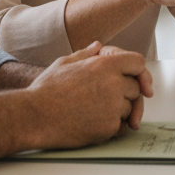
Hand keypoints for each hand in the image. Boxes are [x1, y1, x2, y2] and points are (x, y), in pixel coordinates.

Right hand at [28, 41, 153, 147]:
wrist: (33, 117)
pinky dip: (111, 128)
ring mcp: (112, 106)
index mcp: (104, 64)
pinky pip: (120, 127)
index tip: (140, 83)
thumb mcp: (65, 63)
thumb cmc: (45, 90)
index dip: (139, 72)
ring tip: (92, 110)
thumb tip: (98, 46)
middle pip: (136, 88)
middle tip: (107, 99)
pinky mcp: (108, 127)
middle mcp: (113, 83)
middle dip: (126, 93)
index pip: (138, 63)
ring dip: (117, 111)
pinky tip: (92, 123)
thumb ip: (86, 53)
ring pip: (128, 109)